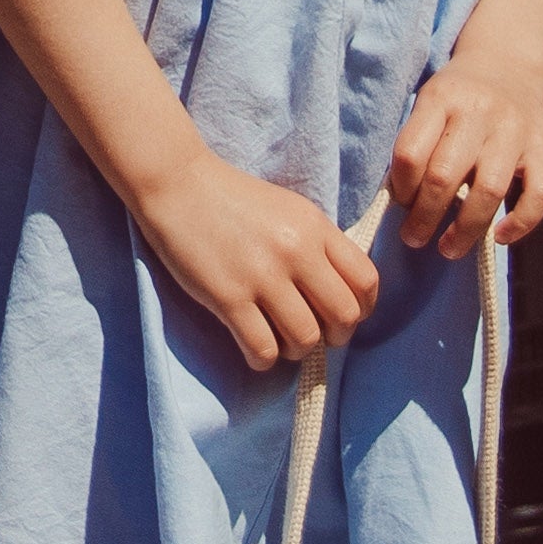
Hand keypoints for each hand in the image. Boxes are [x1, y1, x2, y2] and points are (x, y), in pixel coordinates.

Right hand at [133, 148, 381, 371]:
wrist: (177, 184)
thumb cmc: (232, 198)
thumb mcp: (289, 210)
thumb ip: (318, 244)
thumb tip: (337, 291)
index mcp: (316, 227)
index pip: (365, 281)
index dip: (362, 308)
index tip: (342, 315)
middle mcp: (296, 251)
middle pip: (344, 316)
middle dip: (335, 336)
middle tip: (314, 334)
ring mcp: (262, 275)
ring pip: (305, 339)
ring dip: (297, 350)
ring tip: (281, 341)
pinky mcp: (228, 297)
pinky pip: (263, 349)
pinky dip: (263, 360)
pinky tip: (254, 349)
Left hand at [387, 44, 542, 260]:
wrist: (506, 64)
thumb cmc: (457, 97)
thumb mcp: (428, 102)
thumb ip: (417, 143)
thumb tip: (403, 204)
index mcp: (442, 99)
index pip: (411, 152)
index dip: (401, 188)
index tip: (400, 204)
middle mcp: (480, 112)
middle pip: (445, 176)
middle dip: (424, 218)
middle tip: (413, 238)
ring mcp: (515, 130)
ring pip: (489, 189)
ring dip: (465, 229)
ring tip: (448, 248)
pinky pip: (538, 193)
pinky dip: (521, 222)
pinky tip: (501, 236)